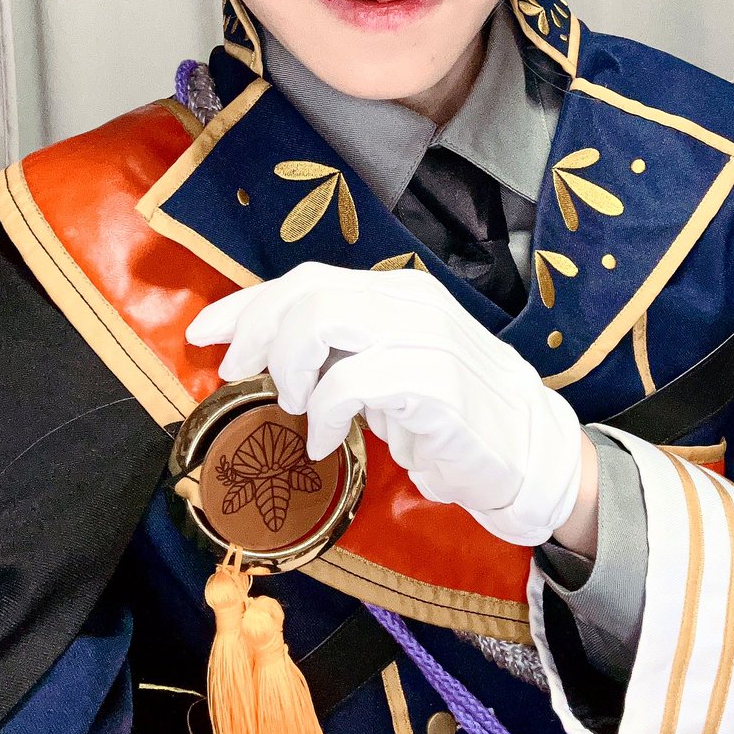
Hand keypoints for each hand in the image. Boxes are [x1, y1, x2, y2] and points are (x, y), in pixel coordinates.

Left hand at [186, 262, 583, 546]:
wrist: (528, 453)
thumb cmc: (450, 416)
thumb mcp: (386, 373)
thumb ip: (339, 353)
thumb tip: (266, 352)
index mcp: (394, 292)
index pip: (307, 279)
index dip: (248, 303)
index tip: (205, 332)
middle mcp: (409, 301)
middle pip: (307, 289)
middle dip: (256, 330)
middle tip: (237, 374)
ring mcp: (426, 337)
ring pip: (323, 318)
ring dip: (289, 364)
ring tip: (292, 404)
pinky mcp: (434, 382)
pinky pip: (351, 381)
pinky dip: (322, 412)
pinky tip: (323, 439)